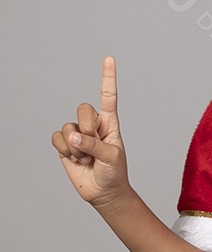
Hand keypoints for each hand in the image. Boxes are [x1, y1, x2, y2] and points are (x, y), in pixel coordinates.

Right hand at [51, 56, 130, 208]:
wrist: (104, 192)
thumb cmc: (114, 172)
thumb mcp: (111, 157)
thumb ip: (93, 144)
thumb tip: (72, 136)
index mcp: (110, 123)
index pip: (108, 96)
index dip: (107, 77)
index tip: (109, 58)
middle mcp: (93, 125)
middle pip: (83, 109)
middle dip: (87, 129)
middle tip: (94, 147)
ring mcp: (78, 134)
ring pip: (68, 126)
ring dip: (76, 146)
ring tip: (86, 158)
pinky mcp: (65, 145)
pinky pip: (57, 138)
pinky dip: (65, 150)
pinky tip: (75, 159)